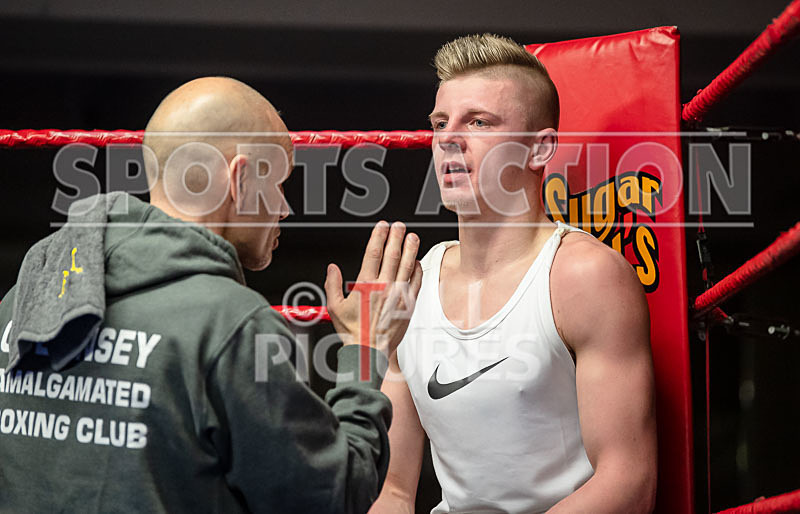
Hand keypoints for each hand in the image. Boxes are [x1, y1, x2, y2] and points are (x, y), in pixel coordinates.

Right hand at [325, 221, 422, 355]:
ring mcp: (398, 295)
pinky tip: (417, 261)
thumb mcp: (334, 307)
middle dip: (397, 237)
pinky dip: (417, 270)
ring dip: (411, 249)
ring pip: (407, 266)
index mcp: (365, 285)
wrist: (369, 350)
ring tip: (412, 237)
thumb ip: (332, 284)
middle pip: (392, 255)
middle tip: (400, 226)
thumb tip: (332, 267)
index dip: (378, 236)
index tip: (382, 226)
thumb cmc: (353, 331)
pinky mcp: (409, 304)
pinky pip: (416, 282)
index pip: (373, 253)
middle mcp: (384, 287)